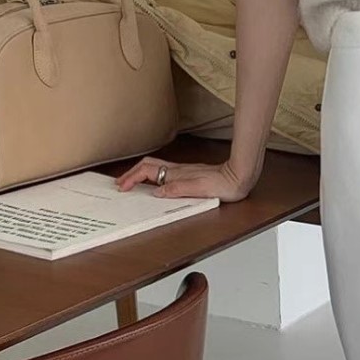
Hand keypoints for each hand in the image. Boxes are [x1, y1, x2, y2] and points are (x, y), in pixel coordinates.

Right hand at [115, 156, 255, 201]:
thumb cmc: (223, 184)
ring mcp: (182, 172)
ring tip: (131, 183)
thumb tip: (157, 192)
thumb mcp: (199, 189)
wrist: (238, 178)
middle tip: (120, 184)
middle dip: (131, 174)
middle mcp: (177, 171)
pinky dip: (152, 177)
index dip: (132, 178)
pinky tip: (153, 185)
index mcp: (177, 174)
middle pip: (147, 166)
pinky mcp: (188, 175)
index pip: (147, 172)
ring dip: (140, 174)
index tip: (123, 187)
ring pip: (154, 169)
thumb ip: (177, 189)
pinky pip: (164, 173)